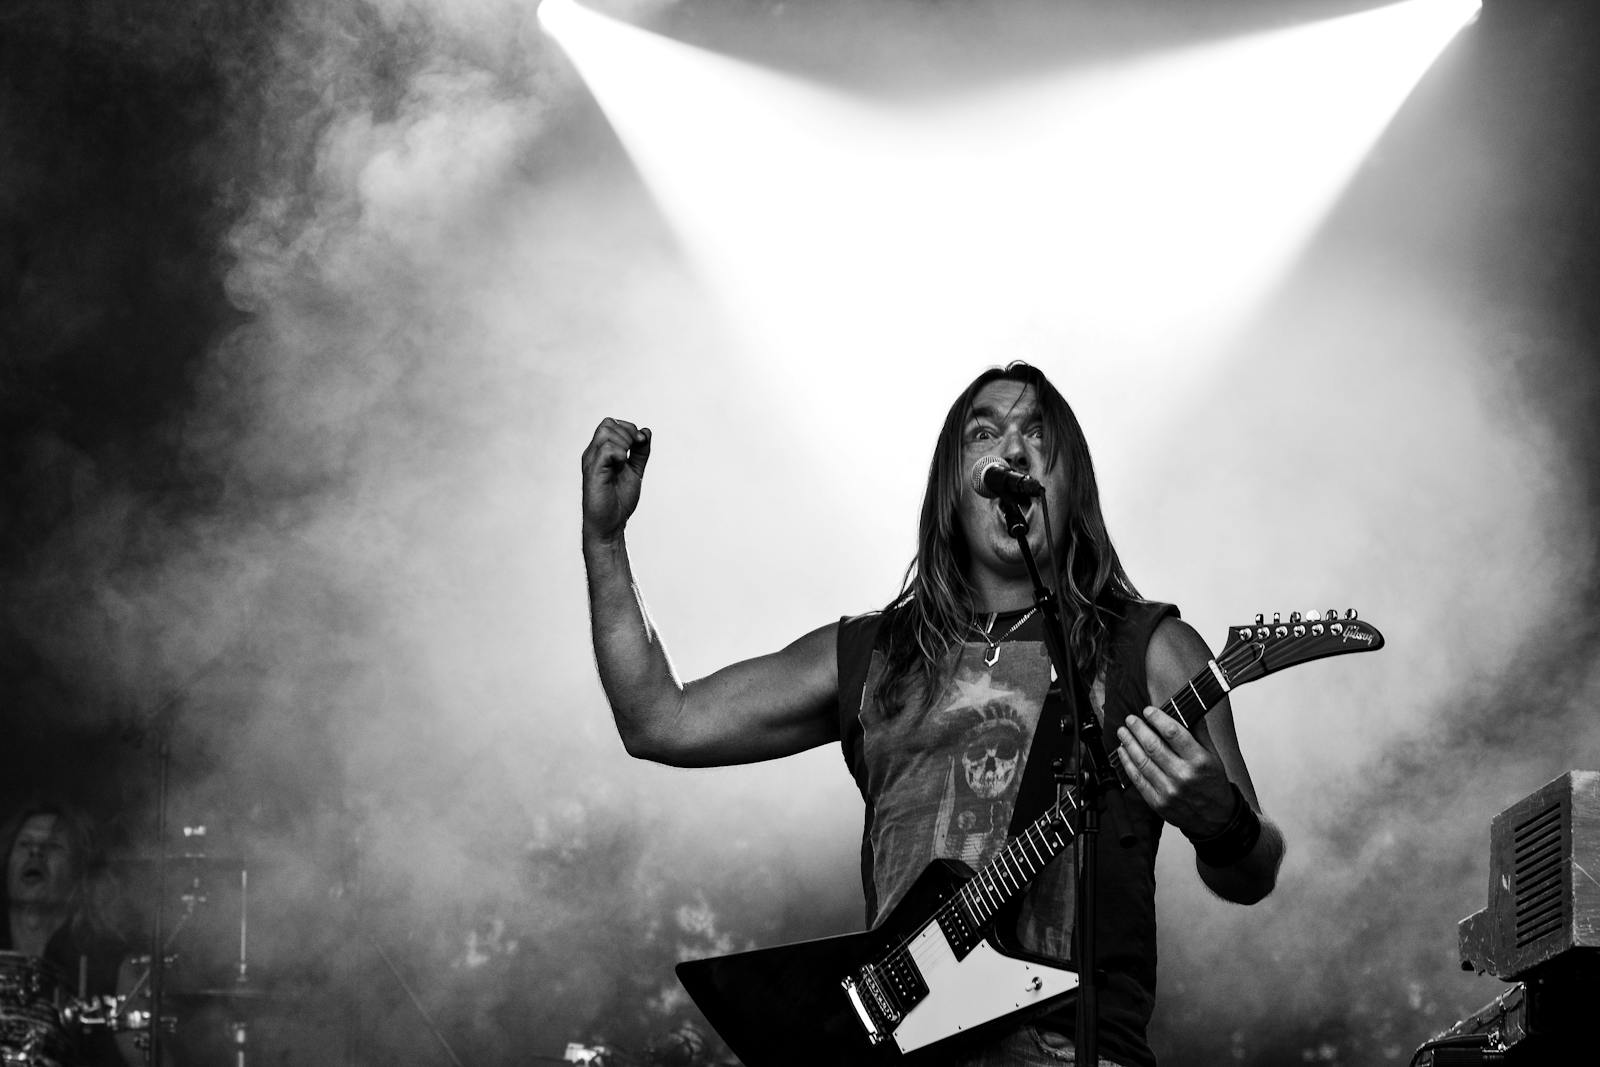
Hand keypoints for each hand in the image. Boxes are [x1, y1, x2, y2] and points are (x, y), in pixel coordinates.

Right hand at [581, 418, 651, 544]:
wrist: (611, 524)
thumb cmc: (618, 500)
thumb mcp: (634, 471)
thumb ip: (640, 452)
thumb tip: (646, 432)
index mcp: (600, 452)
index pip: (610, 424)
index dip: (629, 428)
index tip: (641, 443)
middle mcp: (593, 454)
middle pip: (607, 424)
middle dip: (628, 432)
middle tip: (635, 450)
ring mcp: (592, 462)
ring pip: (606, 433)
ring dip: (624, 442)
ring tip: (626, 460)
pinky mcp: (593, 472)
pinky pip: (605, 450)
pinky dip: (619, 453)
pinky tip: (622, 465)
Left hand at [1115, 705, 1235, 837]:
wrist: (1215, 818)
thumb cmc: (1213, 784)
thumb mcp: (1213, 756)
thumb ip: (1200, 732)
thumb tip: (1187, 709)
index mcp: (1199, 761)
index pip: (1174, 733)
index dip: (1157, 718)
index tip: (1148, 710)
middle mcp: (1183, 775)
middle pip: (1153, 746)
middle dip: (1138, 729)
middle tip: (1130, 719)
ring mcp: (1169, 790)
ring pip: (1142, 761)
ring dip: (1129, 743)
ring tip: (1123, 732)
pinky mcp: (1157, 802)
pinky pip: (1137, 779)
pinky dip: (1127, 763)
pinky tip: (1123, 751)